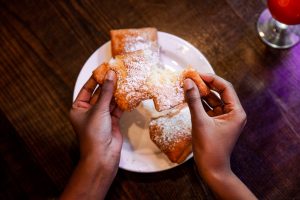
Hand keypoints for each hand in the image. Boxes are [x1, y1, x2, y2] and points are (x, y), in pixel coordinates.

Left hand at [70, 70, 122, 169]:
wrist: (102, 155)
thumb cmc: (94, 133)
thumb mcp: (99, 109)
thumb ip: (107, 91)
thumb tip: (111, 74)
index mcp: (78, 108)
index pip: (87, 89)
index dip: (96, 78)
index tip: (104, 68)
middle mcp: (89, 111)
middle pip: (99, 94)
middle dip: (108, 84)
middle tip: (116, 71)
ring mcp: (101, 116)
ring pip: (109, 100)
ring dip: (116, 92)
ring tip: (124, 79)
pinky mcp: (112, 121)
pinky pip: (117, 108)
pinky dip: (122, 101)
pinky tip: (127, 92)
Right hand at [184, 74, 255, 199]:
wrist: (211, 170)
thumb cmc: (209, 148)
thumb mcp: (200, 121)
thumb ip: (193, 101)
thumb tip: (188, 82)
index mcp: (236, 112)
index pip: (225, 87)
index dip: (211, 79)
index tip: (196, 74)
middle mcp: (233, 113)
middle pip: (219, 93)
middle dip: (205, 85)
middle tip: (190, 79)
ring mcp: (225, 118)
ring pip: (213, 100)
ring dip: (201, 94)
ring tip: (187, 86)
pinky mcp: (216, 123)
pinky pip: (208, 109)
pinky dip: (199, 103)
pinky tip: (189, 98)